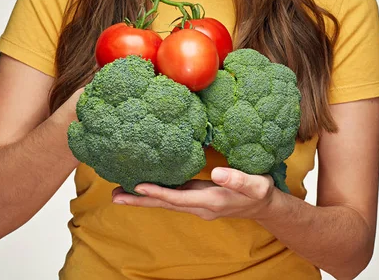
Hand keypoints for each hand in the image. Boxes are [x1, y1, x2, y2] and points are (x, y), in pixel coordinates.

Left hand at [111, 167, 277, 221]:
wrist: (264, 205)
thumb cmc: (259, 192)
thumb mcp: (254, 184)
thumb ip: (237, 179)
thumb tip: (218, 172)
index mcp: (210, 201)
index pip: (177, 198)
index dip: (157, 191)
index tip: (138, 185)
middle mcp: (198, 206)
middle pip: (164, 204)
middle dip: (139, 200)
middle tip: (114, 196)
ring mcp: (196, 203)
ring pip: (165, 202)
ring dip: (143, 198)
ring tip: (119, 193)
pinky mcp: (196, 197)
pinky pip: (172, 197)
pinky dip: (156, 192)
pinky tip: (144, 187)